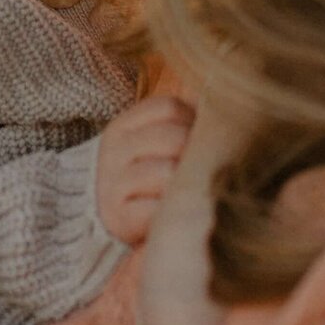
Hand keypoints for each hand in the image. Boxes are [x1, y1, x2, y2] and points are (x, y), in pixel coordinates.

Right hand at [95, 95, 194, 243]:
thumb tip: (217, 105)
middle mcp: (114, 151)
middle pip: (173, 138)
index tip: (196, 138)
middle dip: (195, 152)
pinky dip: (173, 209)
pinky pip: (159, 207)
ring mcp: (114, 183)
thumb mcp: (151, 142)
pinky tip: (174, 210)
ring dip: (186, 182)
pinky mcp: (120, 216)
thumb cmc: (143, 175)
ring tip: (188, 189)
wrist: (108, 218)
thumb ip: (178, 122)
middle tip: (200, 167)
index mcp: (123, 127)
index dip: (192, 120)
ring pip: (169, 171)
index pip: (168, 108)